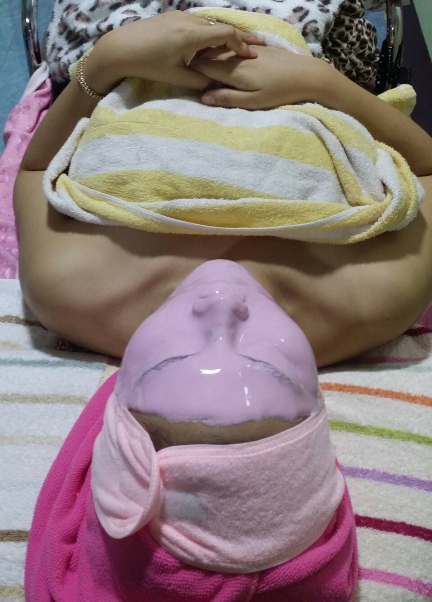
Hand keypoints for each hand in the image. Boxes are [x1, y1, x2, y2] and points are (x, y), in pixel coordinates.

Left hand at [86, 11, 263, 93]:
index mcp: (192, 36)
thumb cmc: (148, 65)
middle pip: (221, 27)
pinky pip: (197, 23)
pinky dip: (209, 32)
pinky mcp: (172, 17)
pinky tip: (213, 43)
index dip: (242, 45)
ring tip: (236, 47)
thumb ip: (199, 82)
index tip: (252, 55)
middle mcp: (189, 21)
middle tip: (255, 45)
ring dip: (223, 36)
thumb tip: (215, 87)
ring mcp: (180, 16)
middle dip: (239, 37)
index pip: (226, 35)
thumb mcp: (176, 77)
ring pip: (209, 25)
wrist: (120, 48)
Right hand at [190, 45, 329, 108]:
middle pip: (210, 55)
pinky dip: (227, 53)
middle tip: (196, 76)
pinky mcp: (258, 48)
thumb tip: (203, 98)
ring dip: (213, 57)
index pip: (203, 66)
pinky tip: (229, 62)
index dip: (193, 71)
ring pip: (222, 50)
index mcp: (232, 70)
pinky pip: (235, 48)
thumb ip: (227, 99)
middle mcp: (236, 56)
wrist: (307, 75)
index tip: (190, 79)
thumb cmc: (279, 93)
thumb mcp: (252, 102)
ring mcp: (247, 51)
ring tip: (210, 71)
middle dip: (200, 63)